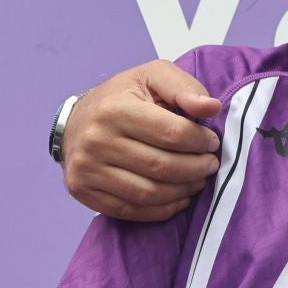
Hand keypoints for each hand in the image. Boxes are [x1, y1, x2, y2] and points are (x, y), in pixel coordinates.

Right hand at [62, 61, 222, 221]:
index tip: (212, 143)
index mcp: (115, 109)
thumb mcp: (152, 77)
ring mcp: (87, 169)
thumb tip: (212, 107)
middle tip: (211, 165)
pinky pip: (131, 210)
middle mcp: (97, 140)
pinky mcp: (83, 190)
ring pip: (149, 193)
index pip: (172, 134)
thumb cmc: (123, 97)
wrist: (75, 121)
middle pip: (162, 167)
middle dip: (197, 169)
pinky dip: (162, 210)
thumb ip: (184, 88)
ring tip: (198, 181)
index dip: (201, 142)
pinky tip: (179, 199)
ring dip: (183, 191)